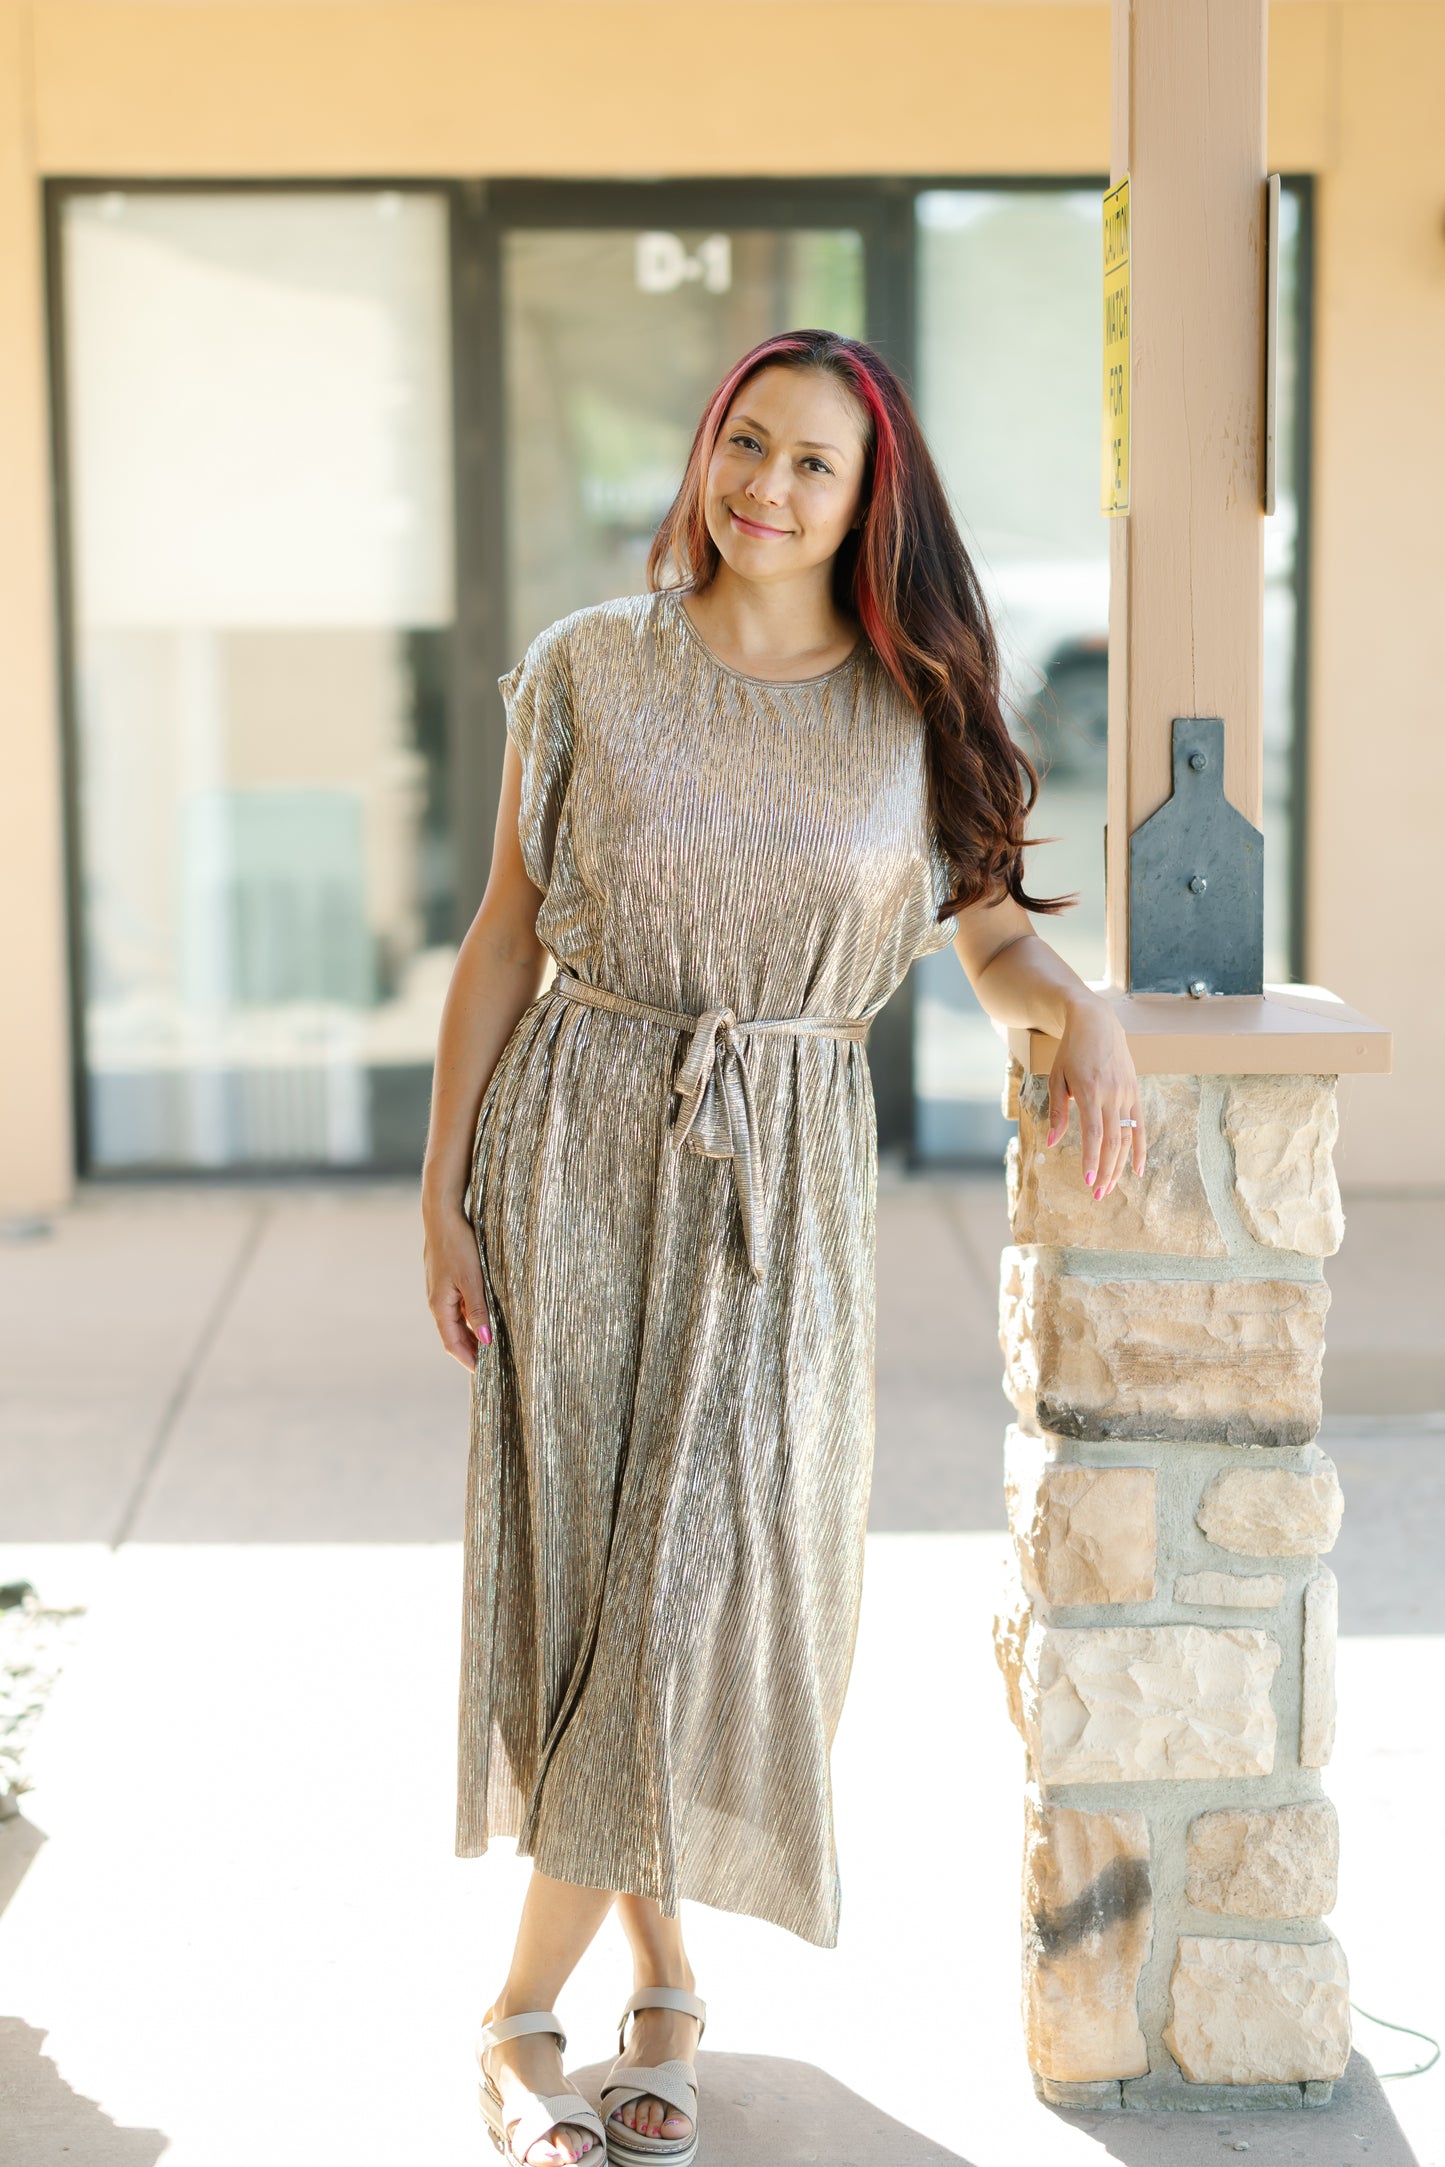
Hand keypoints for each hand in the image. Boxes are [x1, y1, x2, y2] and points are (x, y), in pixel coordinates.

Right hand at [423, 1199, 492, 1367]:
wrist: (442, 1215)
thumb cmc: (457, 1245)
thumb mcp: (473, 1280)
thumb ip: (479, 1311)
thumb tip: (486, 1340)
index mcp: (439, 1306)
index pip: (452, 1343)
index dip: (467, 1359)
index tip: (483, 1373)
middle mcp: (436, 1301)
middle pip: (454, 1334)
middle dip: (471, 1349)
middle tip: (492, 1362)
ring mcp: (440, 1290)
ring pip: (456, 1320)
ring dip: (472, 1333)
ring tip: (492, 1343)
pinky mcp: (446, 1279)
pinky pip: (458, 1306)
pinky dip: (470, 1316)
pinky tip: (484, 1316)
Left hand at [1045, 997, 1145, 1199]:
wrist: (1097, 1022)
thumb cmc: (1070, 1051)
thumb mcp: (1056, 1077)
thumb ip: (1057, 1111)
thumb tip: (1053, 1142)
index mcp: (1090, 1090)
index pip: (1094, 1133)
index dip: (1092, 1158)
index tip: (1088, 1181)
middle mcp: (1112, 1094)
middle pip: (1113, 1140)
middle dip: (1106, 1170)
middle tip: (1097, 1194)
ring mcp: (1126, 1093)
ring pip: (1127, 1136)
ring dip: (1119, 1165)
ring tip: (1110, 1187)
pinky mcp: (1135, 1092)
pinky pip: (1140, 1125)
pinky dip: (1140, 1149)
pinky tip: (1137, 1170)